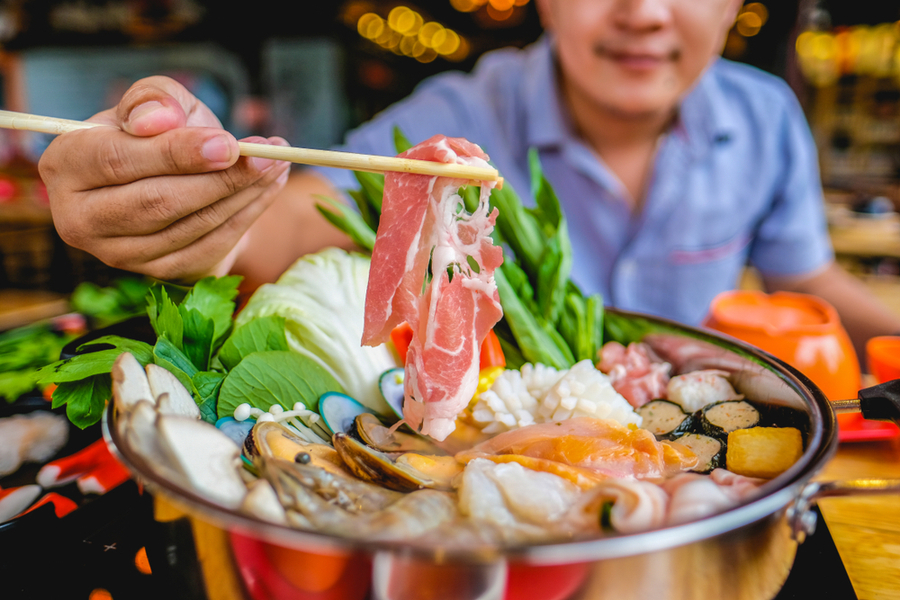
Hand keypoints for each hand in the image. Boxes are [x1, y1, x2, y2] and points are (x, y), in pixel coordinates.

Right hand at [39, 76, 290, 281]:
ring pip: (190, 225)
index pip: (117, 160)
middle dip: (221, 177)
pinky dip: (247, 216)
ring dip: (244, 195)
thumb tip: (158, 121)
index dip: (175, 153)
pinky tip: (269, 189)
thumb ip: (156, 100)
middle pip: (157, 201)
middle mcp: (80, 218)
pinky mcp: (158, 273)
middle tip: (268, 155)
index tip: (228, 144)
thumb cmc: (159, 135)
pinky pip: (210, 246)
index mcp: (64, 166)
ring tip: (277, 165)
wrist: (176, 181)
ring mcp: (118, 254)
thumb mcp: (157, 104)